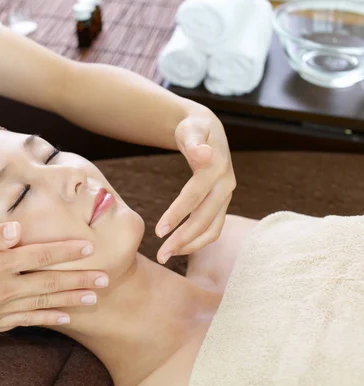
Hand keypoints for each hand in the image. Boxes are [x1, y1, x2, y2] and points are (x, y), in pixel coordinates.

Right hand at [0, 222, 107, 332]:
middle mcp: (2, 288)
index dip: (66, 251)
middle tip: (105, 278)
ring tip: (95, 298)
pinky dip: (48, 320)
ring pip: (43, 305)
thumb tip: (19, 230)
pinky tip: (65, 318)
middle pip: (49, 283)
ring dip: (72, 301)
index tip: (89, 247)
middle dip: (80, 279)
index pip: (40, 255)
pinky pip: (27, 321)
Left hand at [155, 110, 235, 263]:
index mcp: (216, 168)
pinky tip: (178, 247)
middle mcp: (226, 185)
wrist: (208, 130)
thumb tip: (203, 154)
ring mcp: (227, 196)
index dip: (177, 214)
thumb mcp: (191, 130)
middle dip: (182, 238)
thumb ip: (194, 142)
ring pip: (212, 228)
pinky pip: (213, 228)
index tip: (158, 231)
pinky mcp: (222, 203)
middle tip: (160, 254)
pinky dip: (197, 241)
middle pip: (204, 218)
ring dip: (190, 245)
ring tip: (166, 255)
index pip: (194, 196)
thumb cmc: (193, 130)